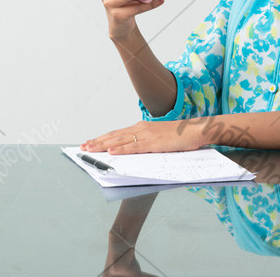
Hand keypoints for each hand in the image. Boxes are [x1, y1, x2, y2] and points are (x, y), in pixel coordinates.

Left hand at [82, 119, 210, 154]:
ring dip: (103, 145)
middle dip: (97, 141)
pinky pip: (134, 147)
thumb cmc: (181, 136)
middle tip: (83, 147)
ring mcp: (147, 135)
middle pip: (115, 135)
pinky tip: (111, 152)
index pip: (118, 133)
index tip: (90, 142)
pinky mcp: (154, 143)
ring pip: (120, 140)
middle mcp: (142, 128)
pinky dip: (121, 149)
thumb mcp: (160, 139)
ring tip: (90, 149)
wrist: (197, 130)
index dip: (103, 138)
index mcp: (143, 127)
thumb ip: (148, 143)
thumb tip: (136, 151)